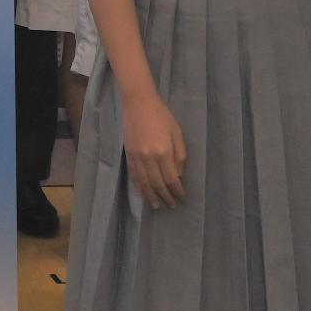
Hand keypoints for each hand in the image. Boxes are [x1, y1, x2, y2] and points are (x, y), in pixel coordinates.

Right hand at [118, 84, 188, 208]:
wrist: (139, 104)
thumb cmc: (162, 116)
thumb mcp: (177, 133)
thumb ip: (179, 155)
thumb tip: (178, 175)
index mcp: (163, 152)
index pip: (171, 179)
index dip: (177, 190)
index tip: (182, 197)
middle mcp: (149, 158)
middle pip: (158, 184)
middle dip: (165, 196)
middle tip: (171, 205)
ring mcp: (137, 158)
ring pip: (144, 183)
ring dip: (151, 196)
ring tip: (157, 205)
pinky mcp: (128, 155)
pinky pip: (134, 176)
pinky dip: (139, 187)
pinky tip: (143, 193)